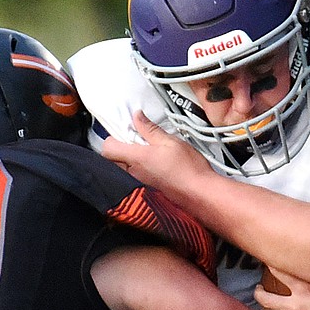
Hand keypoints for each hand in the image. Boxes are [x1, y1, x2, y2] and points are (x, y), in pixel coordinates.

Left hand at [99, 110, 213, 196]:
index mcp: (137, 158)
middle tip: (137, 138)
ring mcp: (141, 182)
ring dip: (132, 157)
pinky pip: (137, 175)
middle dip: (121, 147)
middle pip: (113, 159)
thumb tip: (137, 117)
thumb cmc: (188, 169)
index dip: (112, 138)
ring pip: (125, 167)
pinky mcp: (149, 188)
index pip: (108, 149)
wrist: (201, 193)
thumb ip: (150, 129)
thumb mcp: (170, 141)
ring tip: (149, 149)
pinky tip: (157, 161)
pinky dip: (141, 166)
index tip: (123, 130)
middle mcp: (134, 172)